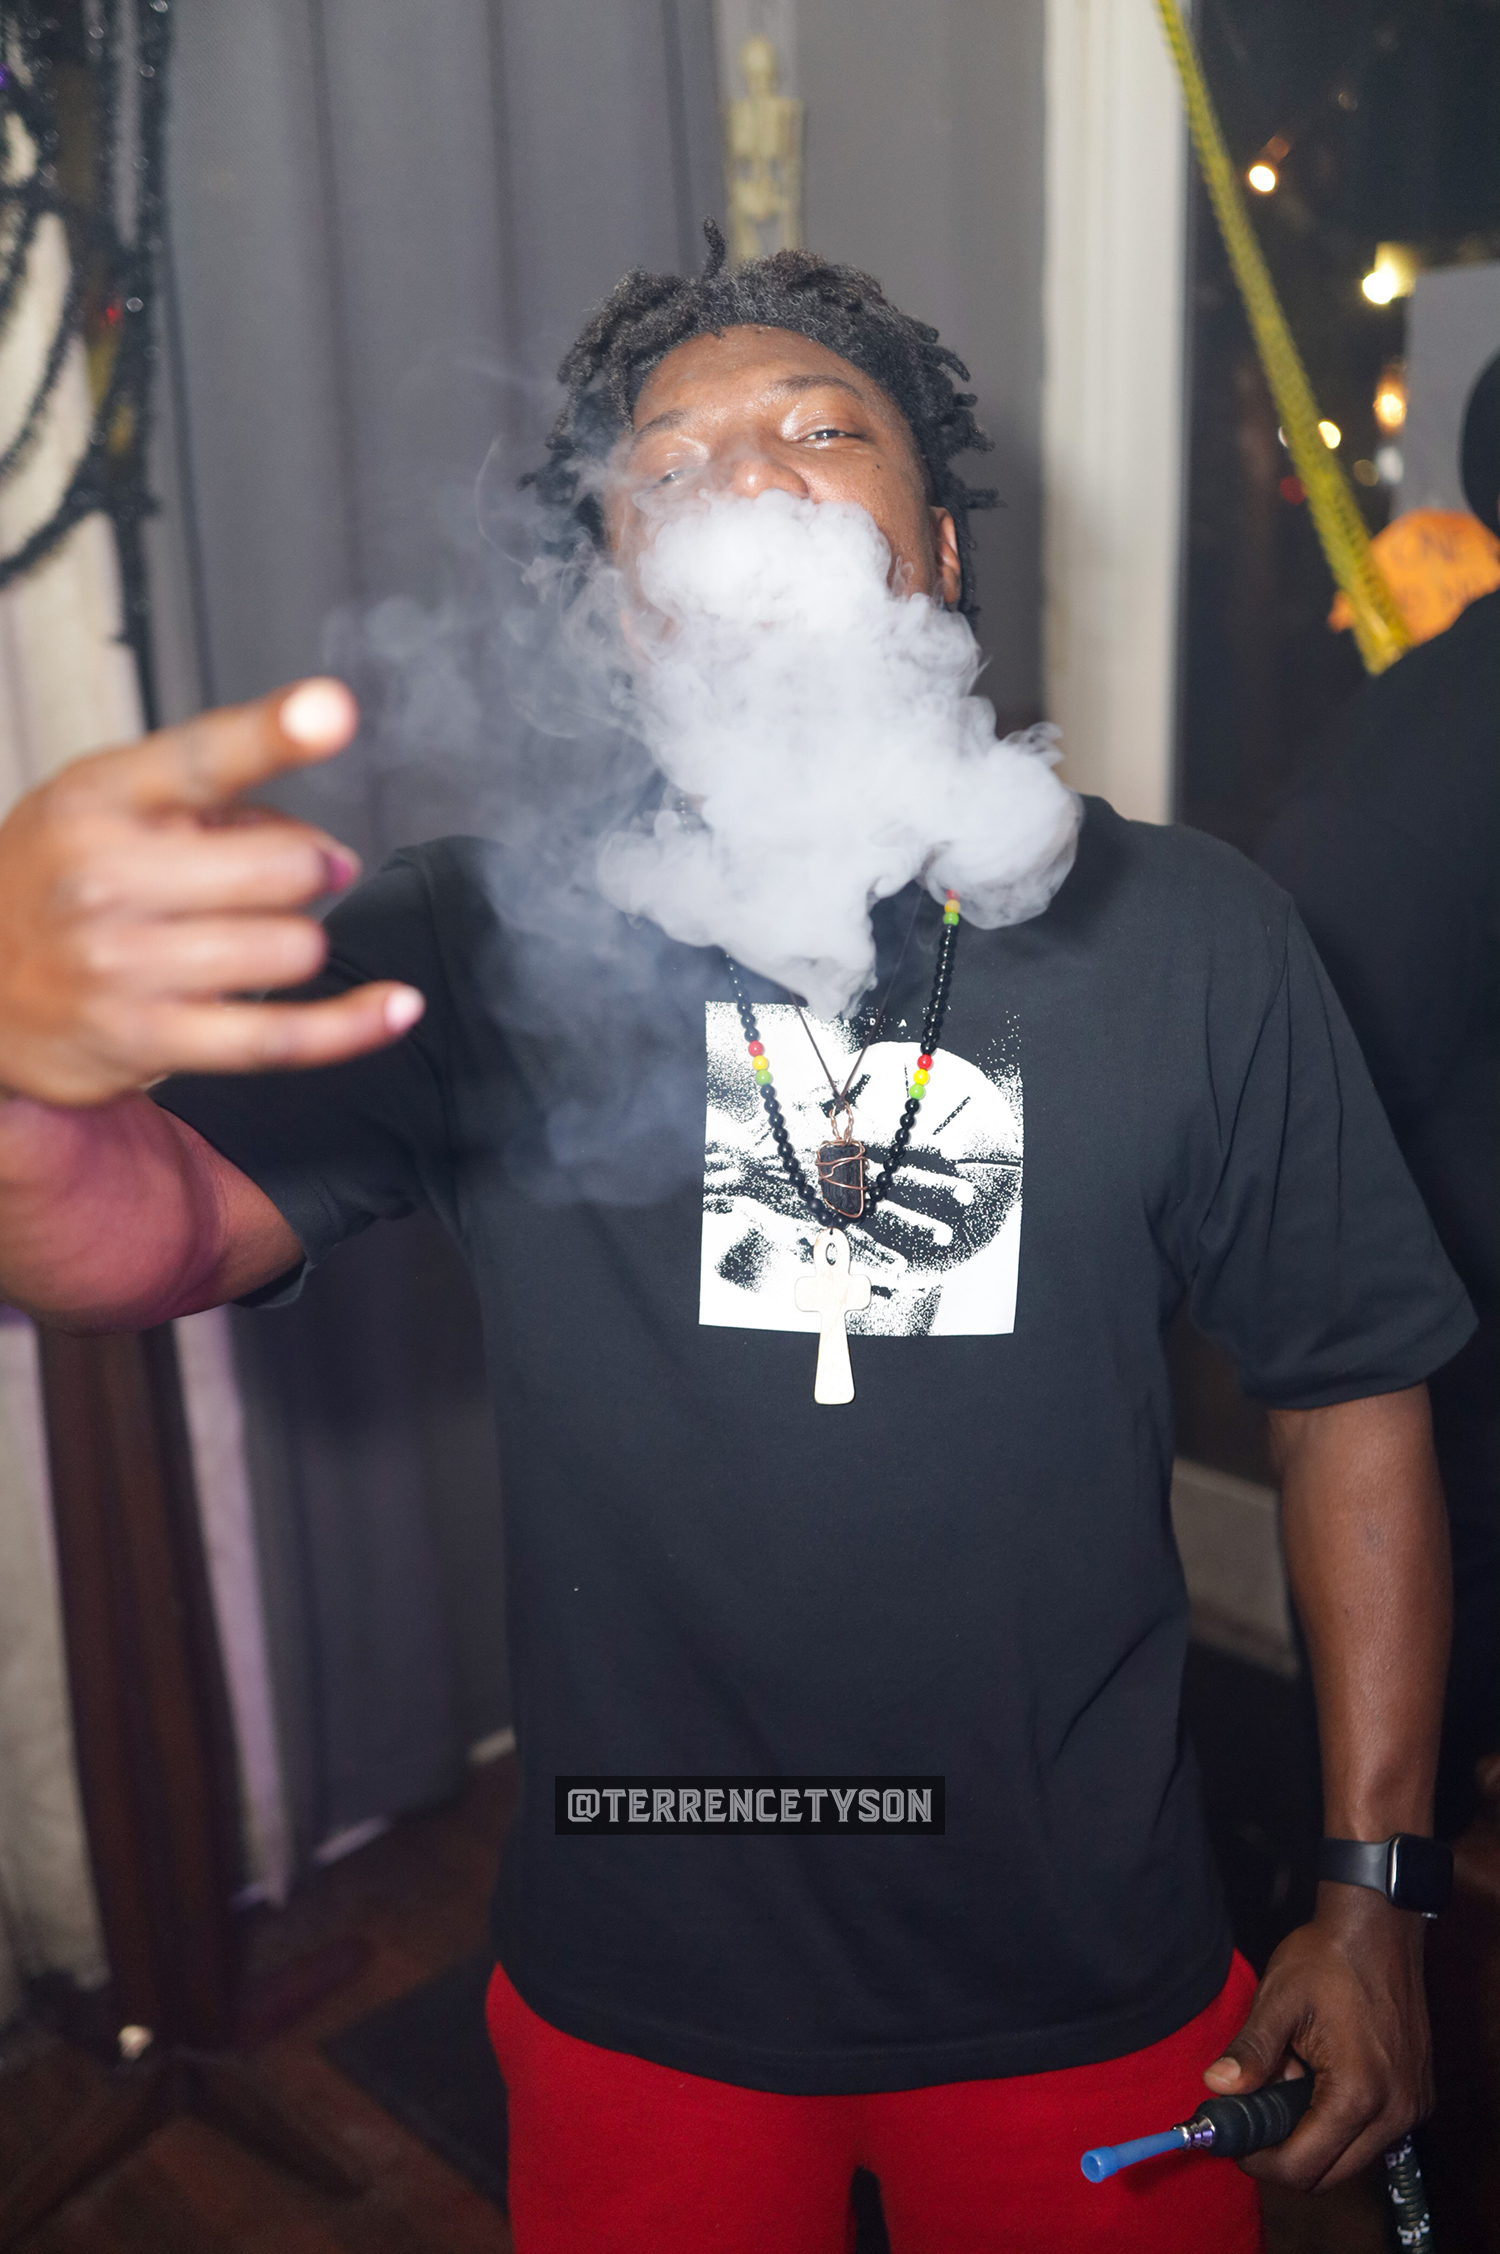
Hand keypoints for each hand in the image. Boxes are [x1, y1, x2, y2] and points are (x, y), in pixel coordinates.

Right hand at [0, 680, 423, 1106]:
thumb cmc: (57, 883)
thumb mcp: (108, 809)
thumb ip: (214, 806)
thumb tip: (325, 850)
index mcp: (100, 798)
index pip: (202, 756)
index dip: (274, 731)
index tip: (332, 710)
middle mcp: (104, 877)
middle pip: (281, 867)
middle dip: (305, 871)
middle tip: (284, 879)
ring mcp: (122, 964)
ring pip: (290, 949)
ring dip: (297, 944)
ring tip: (252, 940)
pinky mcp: (146, 1041)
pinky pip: (280, 1037)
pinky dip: (350, 1025)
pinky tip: (395, 1007)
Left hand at [1203, 1883, 1431, 2190]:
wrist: (1379, 1926)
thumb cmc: (1328, 1957)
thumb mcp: (1278, 2001)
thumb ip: (1250, 2053)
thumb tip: (1216, 2089)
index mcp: (1357, 2093)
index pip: (1303, 2166)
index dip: (1260, 2162)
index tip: (1233, 2141)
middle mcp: (1394, 2112)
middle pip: (1330, 2175)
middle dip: (1284, 2156)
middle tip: (1252, 2121)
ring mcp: (1412, 2106)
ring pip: (1352, 2158)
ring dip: (1313, 2138)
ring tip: (1286, 2087)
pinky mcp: (1417, 2096)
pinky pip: (1373, 2135)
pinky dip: (1340, 2124)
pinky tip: (1317, 2081)